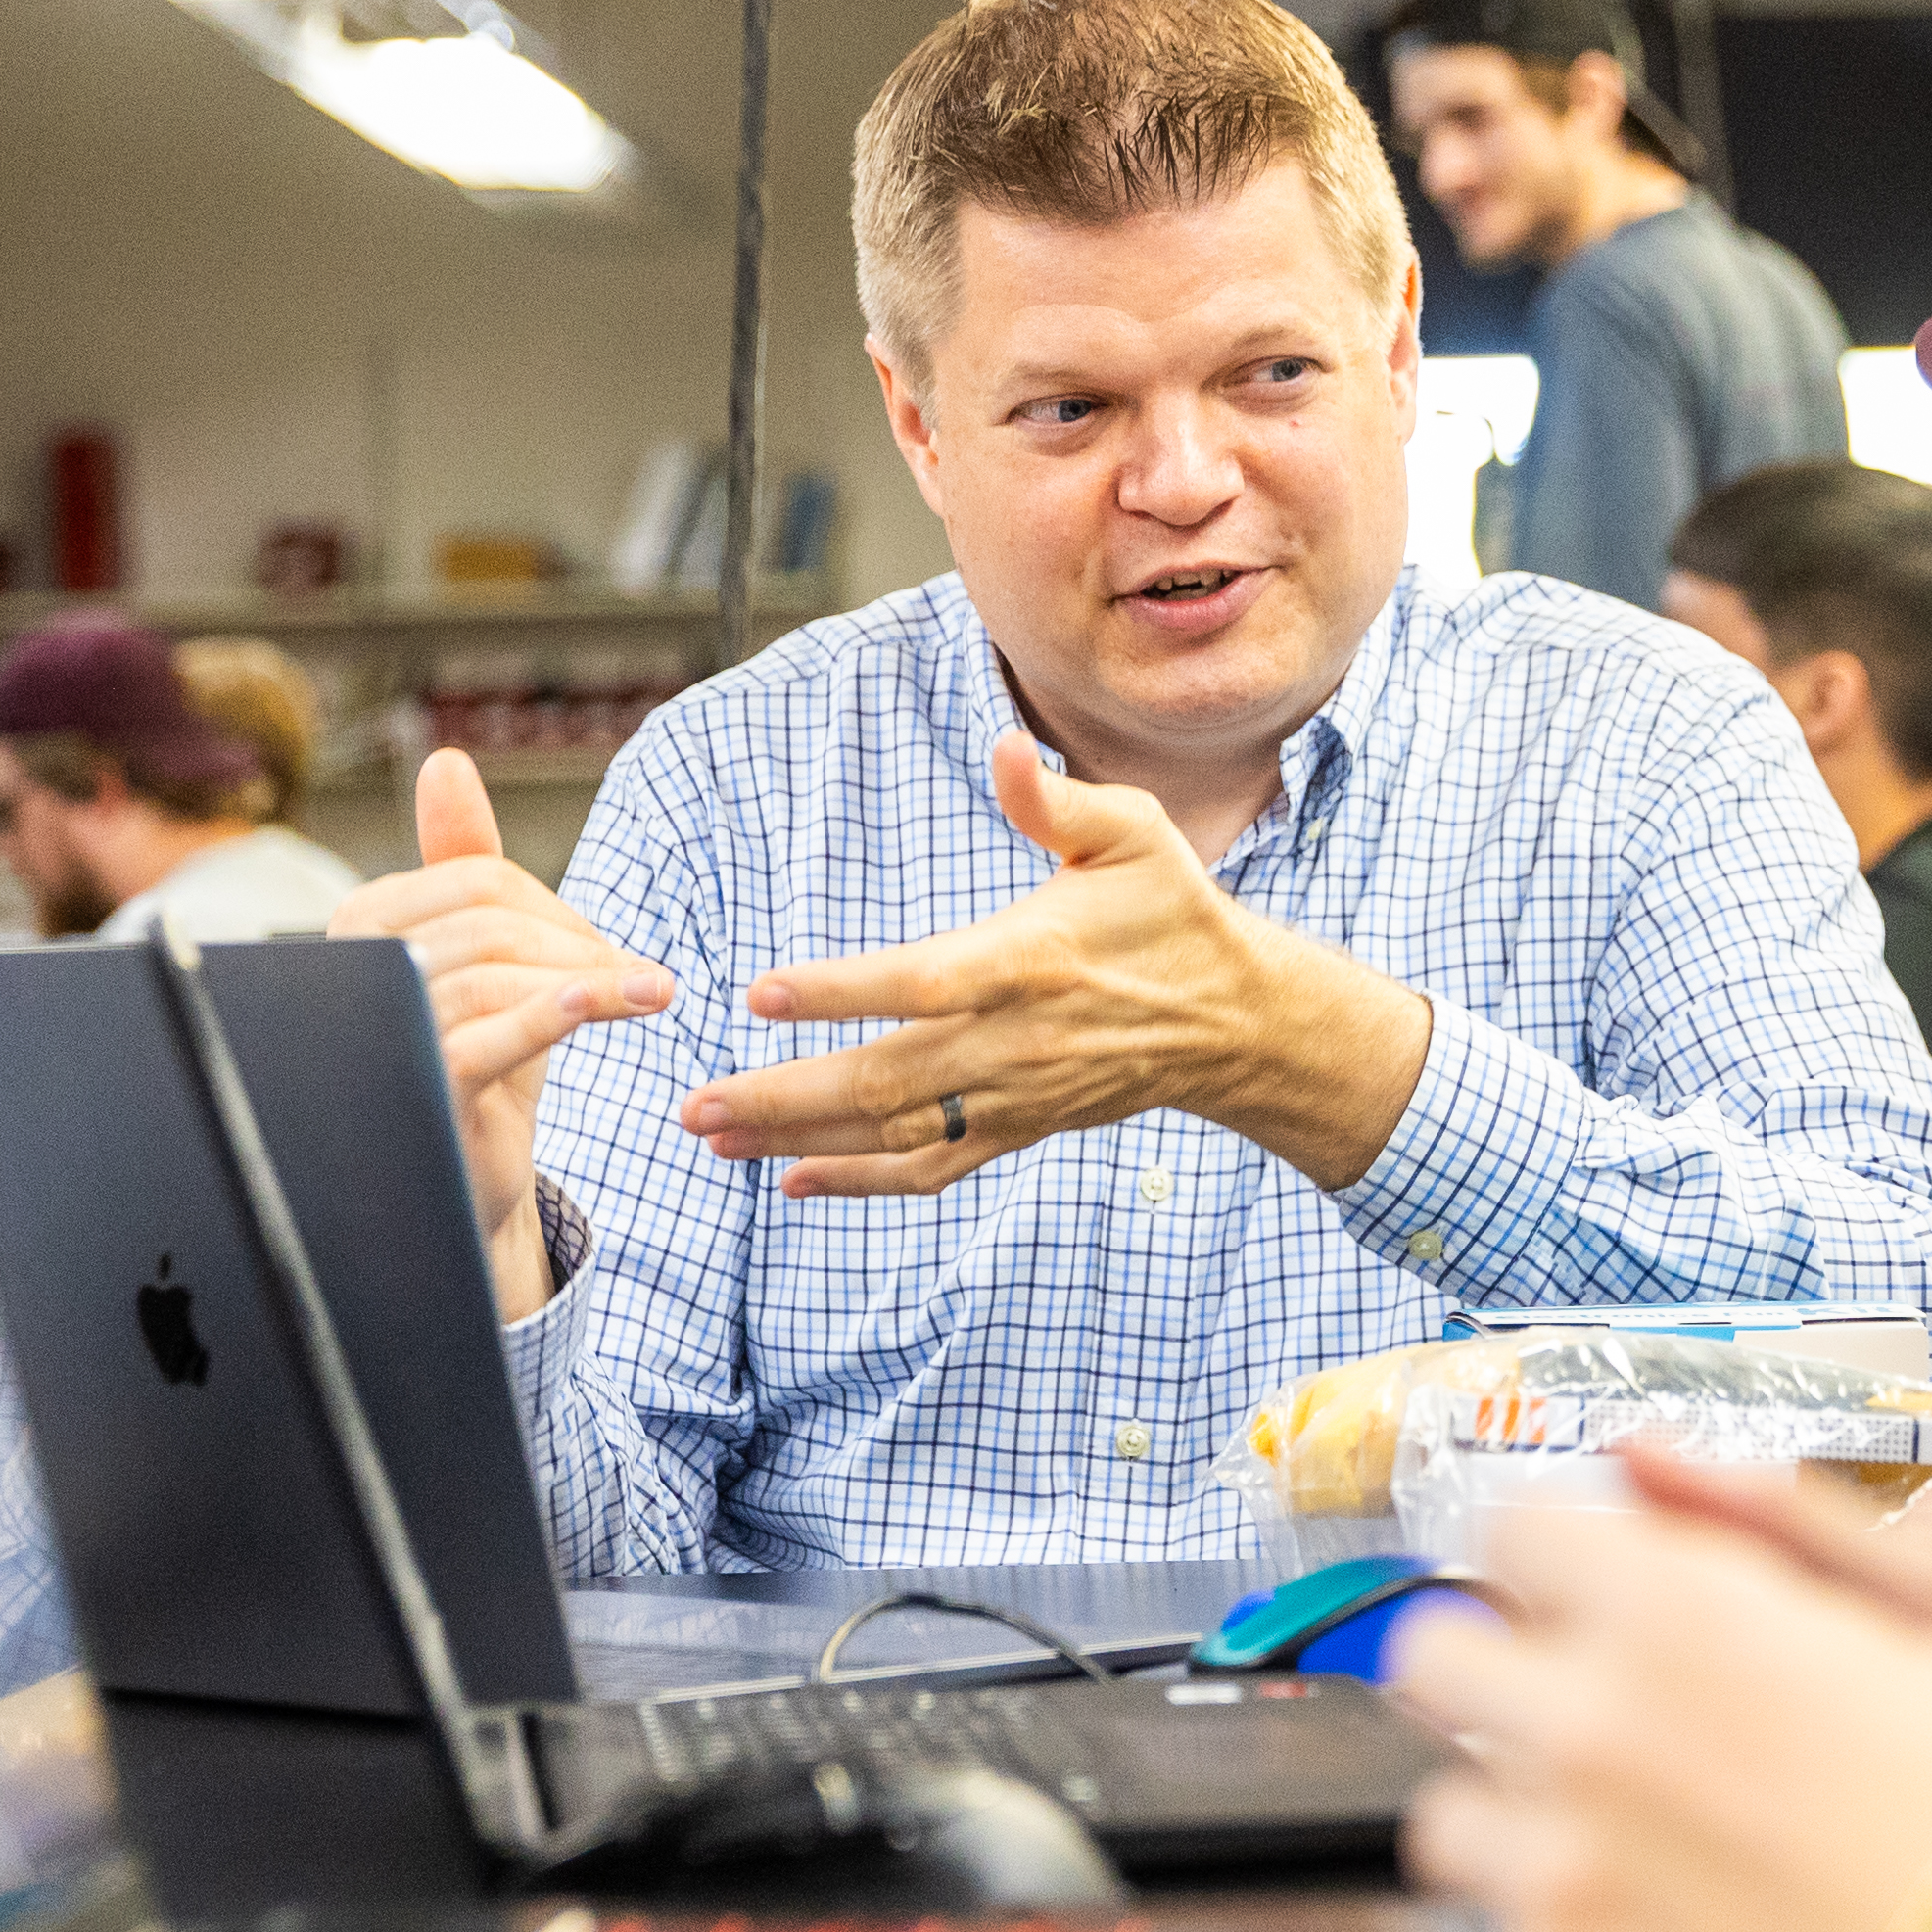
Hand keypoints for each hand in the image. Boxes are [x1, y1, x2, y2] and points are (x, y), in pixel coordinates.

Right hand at [326, 753, 676, 1318]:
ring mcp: (383, 1032)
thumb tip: (446, 761)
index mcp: (365, 926)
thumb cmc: (481, 1061)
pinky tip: (609, 1002)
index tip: (609, 954)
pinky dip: (553, 1011)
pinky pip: (488, 1035)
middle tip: (647, 982)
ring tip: (656, 996)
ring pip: (495, 973)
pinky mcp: (420, 1090)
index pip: (478, 880)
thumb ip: (465, 863)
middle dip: (579, 944)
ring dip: (591, 980)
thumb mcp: (486, 959)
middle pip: (488, 920)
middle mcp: (356, 973)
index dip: (558, 909)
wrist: (473, 1184)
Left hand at [680, 737, 1433, 1198]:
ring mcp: (1015, 1096)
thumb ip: (1056, 799)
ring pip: (893, 1133)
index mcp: (1031, 960)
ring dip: (798, 1140)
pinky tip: (792, 1181)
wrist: (1237, 1020)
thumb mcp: (1134, 834)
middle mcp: (1017, 1041)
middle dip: (783, 1096)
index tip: (761, 993)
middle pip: (885, 1079)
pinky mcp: (1019, 1129)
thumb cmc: (1173, 911)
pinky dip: (861, 1183)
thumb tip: (1004, 748)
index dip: (841, 991)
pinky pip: (931, 1170)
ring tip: (714, 1138)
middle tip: (694, 1104)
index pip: (921, 984)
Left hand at [1399, 1453, 1931, 1931]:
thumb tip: (1637, 1455)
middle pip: (1434, 1663)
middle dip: (1503, 1681)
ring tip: (1656, 1872)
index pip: (1511, 1538)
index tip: (1604, 1614)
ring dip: (1526, 1833)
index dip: (1566, 1575)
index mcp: (1675, 1614)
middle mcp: (1589, 1731)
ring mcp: (1559, 1878)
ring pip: (1451, 1824)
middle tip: (1602, 1736)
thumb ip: (1770, 1518)